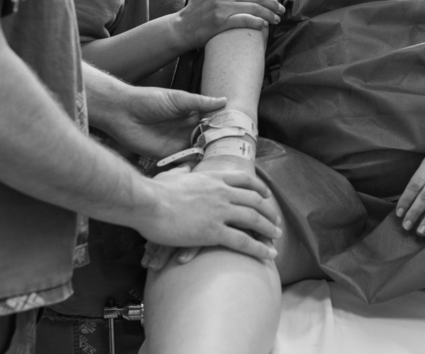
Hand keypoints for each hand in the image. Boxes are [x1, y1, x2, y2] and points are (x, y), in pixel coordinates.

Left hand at [103, 85, 225, 160]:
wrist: (122, 112)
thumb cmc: (149, 100)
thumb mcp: (177, 98)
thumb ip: (199, 102)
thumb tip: (223, 100)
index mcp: (191, 114)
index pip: (212, 122)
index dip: (224, 126)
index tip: (240, 131)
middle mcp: (187, 129)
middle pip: (208, 139)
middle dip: (219, 144)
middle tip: (236, 151)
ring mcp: (178, 143)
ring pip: (198, 151)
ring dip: (208, 155)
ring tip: (224, 161)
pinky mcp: (167, 155)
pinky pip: (184, 161)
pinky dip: (193, 165)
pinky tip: (205, 168)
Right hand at [138, 159, 280, 264]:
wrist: (147, 203)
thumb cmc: (154, 191)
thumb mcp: (172, 174)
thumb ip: (182, 171)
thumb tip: (183, 168)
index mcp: (213, 178)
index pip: (245, 179)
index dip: (259, 188)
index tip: (266, 196)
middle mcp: (222, 192)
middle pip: (255, 200)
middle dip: (269, 212)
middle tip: (276, 222)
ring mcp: (220, 211)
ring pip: (254, 219)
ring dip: (269, 229)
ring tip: (277, 238)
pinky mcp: (213, 231)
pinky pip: (243, 241)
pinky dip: (259, 249)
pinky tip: (268, 255)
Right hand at [178, 0, 284, 48]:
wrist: (182, 27)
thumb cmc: (198, 7)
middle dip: (273, 3)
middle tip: (281, 10)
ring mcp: (222, 7)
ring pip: (254, 8)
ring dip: (269, 14)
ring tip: (276, 19)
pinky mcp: (221, 22)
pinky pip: (245, 20)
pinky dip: (257, 22)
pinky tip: (264, 25)